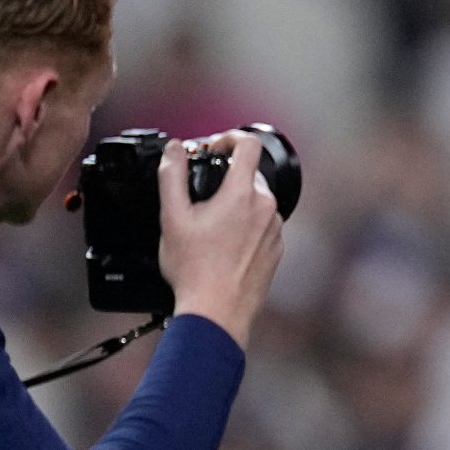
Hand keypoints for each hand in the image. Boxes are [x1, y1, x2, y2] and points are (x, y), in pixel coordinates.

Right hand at [157, 131, 284, 347]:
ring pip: (257, 201)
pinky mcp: (277, 248)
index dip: (229, 138)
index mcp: (243, 194)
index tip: (213, 149)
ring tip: (209, 224)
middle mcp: (267, 208)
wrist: (218, 311)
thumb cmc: (194, 269)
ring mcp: (276, 229)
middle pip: (250, 174)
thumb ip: (171, 176)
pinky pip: (263, 224)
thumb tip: (174, 150)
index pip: (248, 145)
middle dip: (226, 176)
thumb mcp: (172, 217)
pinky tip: (223, 243)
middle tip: (200, 192)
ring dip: (236, 202)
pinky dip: (245, 224)